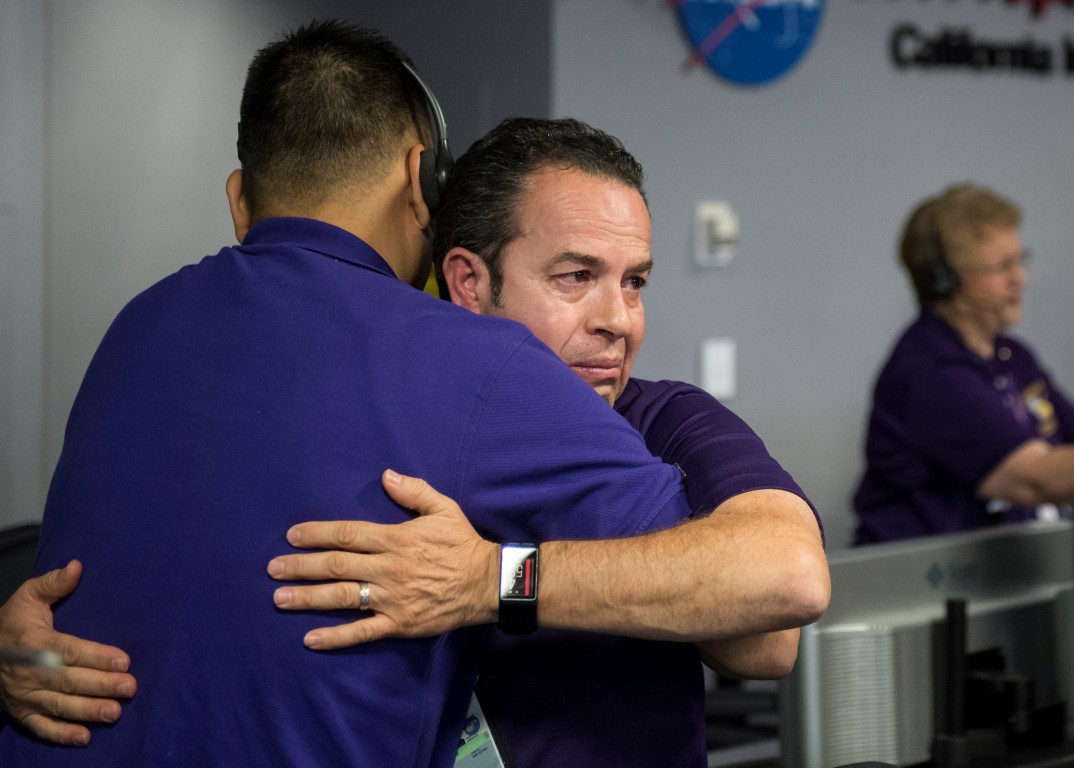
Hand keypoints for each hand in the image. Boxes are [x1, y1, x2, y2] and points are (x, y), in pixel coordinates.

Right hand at [0, 560, 136, 745]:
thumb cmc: (13, 621)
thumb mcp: (28, 596)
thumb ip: (53, 583)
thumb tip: (77, 566)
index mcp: (34, 641)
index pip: (68, 650)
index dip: (96, 656)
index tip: (123, 660)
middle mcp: (28, 672)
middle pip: (69, 680)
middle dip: (101, 685)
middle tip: (129, 688)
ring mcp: (23, 695)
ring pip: (59, 706)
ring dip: (88, 711)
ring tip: (115, 713)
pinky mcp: (21, 713)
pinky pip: (41, 727)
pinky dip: (61, 735)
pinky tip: (85, 738)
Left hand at [268, 470, 498, 649]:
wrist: (488, 583)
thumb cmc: (463, 544)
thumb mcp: (444, 509)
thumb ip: (414, 491)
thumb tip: (386, 475)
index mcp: (396, 539)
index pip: (348, 535)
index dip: (317, 534)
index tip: (293, 536)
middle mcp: (389, 568)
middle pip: (337, 566)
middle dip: (301, 566)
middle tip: (273, 568)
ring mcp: (392, 598)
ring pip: (342, 597)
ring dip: (308, 598)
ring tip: (280, 598)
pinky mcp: (400, 623)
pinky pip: (363, 631)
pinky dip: (335, 636)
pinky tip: (310, 638)